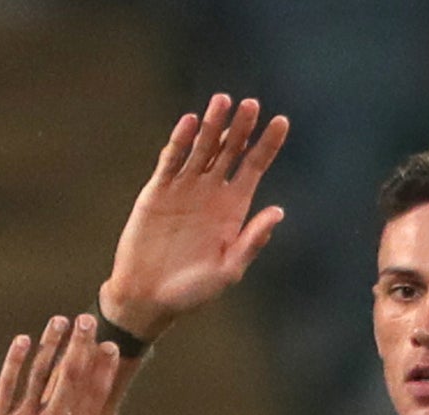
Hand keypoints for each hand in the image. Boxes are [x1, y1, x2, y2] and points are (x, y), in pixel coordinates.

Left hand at [0, 316, 133, 414]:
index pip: (92, 396)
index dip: (102, 369)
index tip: (109, 347)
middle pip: (69, 378)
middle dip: (80, 347)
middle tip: (88, 321)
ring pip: (39, 375)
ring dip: (50, 345)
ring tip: (60, 321)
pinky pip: (7, 385)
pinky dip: (14, 362)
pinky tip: (22, 340)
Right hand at [100, 94, 288, 341]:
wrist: (146, 298)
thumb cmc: (191, 292)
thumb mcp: (227, 271)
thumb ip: (251, 242)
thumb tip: (278, 212)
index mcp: (233, 207)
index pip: (254, 166)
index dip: (268, 144)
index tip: (281, 121)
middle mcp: (211, 192)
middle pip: (230, 150)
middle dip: (241, 128)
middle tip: (251, 105)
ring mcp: (184, 188)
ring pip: (202, 148)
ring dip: (212, 125)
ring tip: (221, 102)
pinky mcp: (157, 191)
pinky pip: (171, 161)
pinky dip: (180, 141)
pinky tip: (189, 122)